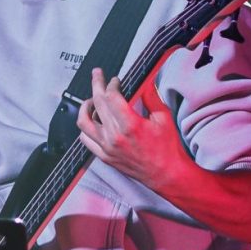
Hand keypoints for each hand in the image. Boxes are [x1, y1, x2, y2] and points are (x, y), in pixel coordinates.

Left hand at [75, 69, 190, 196]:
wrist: (166, 174)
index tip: (115, 80)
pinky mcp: (105, 157)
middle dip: (97, 85)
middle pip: (97, 104)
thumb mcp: (163, 117)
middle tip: (97, 75)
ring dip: (85, 106)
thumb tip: (142, 82)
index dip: (111, 84)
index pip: (111, 97)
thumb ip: (150, 97)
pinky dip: (85, 128)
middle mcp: (115, 136)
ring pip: (84, 122)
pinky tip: (92, 121)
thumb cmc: (166, 147)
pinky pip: (86, 140)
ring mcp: (107, 148)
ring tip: (91, 100)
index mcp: (130, 125)